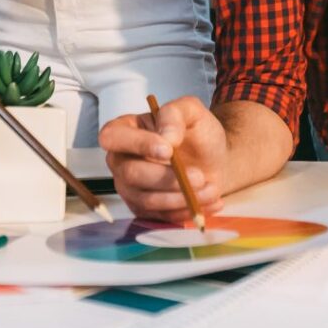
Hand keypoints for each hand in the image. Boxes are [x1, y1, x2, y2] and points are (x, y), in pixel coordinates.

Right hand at [99, 95, 227, 222]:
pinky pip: (159, 216)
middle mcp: (121, 159)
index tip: (169, 150)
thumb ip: (174, 114)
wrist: (215, 160)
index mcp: (125, 128)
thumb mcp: (191, 111)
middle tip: (198, 176)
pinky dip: (186, 210)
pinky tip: (209, 200)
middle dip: (166, 178)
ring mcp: (130, 187)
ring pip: (146, 199)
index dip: (137, 144)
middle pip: (130, 173)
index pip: (112, 136)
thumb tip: (166, 137)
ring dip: (181, 197)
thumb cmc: (197, 133)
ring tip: (210, 188)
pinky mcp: (144, 209)